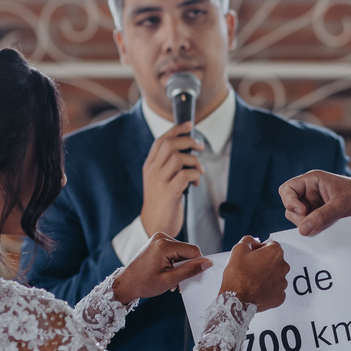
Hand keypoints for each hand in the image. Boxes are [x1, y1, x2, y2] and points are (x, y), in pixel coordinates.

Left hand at [112, 232, 210, 304]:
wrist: (126, 283)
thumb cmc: (144, 283)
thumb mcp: (170, 280)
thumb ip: (190, 270)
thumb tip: (208, 263)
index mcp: (164, 245)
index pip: (193, 250)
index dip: (197, 264)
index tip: (194, 277)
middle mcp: (162, 237)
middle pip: (187, 251)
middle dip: (187, 266)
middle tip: (179, 282)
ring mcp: (159, 238)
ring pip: (182, 252)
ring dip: (181, 266)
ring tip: (172, 280)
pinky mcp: (158, 242)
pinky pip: (174, 251)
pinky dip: (175, 262)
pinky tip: (169, 273)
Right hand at [140, 122, 204, 237]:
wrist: (153, 226)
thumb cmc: (161, 203)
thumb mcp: (159, 180)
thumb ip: (168, 166)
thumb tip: (187, 150)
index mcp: (149, 166)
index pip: (161, 140)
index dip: (176, 129)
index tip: (189, 125)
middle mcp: (153, 171)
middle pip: (170, 144)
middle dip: (189, 141)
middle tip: (200, 146)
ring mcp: (160, 182)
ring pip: (178, 158)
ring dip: (194, 161)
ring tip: (199, 171)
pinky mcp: (169, 193)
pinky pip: (185, 175)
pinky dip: (194, 175)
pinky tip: (196, 182)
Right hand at [219, 236, 287, 310]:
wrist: (236, 300)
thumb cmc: (237, 275)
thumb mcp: (238, 249)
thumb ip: (249, 240)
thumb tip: (255, 241)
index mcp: (275, 253)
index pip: (271, 245)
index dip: (260, 249)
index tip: (251, 256)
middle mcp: (283, 267)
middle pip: (275, 260)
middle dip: (265, 262)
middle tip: (250, 269)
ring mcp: (283, 283)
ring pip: (276, 275)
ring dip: (267, 276)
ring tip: (253, 281)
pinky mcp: (280, 297)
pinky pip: (275, 289)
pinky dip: (268, 289)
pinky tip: (257, 290)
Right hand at [278, 171, 350, 236]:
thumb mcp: (342, 205)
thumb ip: (322, 217)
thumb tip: (302, 230)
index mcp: (313, 181)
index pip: (287, 189)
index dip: (290, 202)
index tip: (303, 211)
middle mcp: (311, 192)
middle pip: (290, 207)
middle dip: (300, 217)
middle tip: (315, 223)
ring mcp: (315, 205)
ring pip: (299, 218)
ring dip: (308, 225)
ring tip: (326, 225)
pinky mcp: (321, 216)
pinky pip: (310, 225)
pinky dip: (314, 229)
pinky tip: (327, 229)